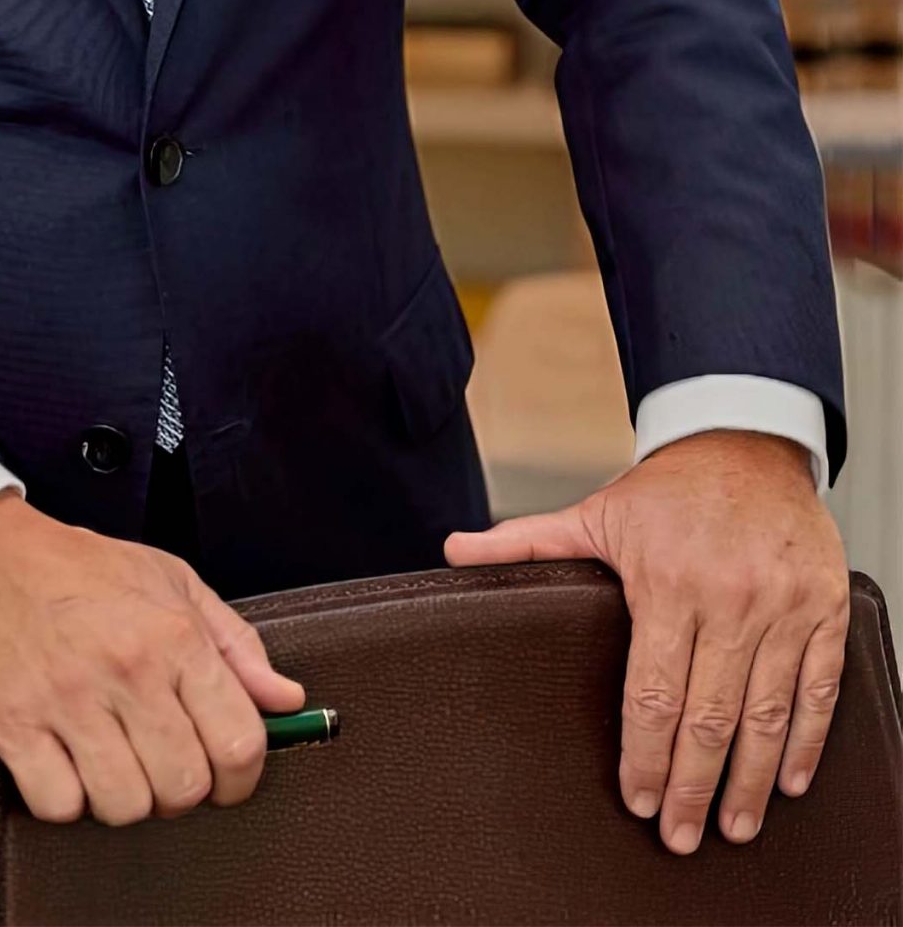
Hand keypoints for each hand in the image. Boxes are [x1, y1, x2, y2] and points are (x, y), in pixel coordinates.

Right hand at [0, 488, 305, 825]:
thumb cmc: (75, 566)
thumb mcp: (170, 580)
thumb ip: (235, 643)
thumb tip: (285, 698)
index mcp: (172, 634)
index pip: (239, 742)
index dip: (240, 775)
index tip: (226, 774)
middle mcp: (126, 668)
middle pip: (183, 786)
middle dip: (178, 789)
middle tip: (159, 762)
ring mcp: (67, 699)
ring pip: (124, 804)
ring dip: (121, 797)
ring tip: (110, 760)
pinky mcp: (13, 722)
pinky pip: (59, 805)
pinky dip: (65, 797)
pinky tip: (64, 761)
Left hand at [443, 430, 849, 854]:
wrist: (746, 441)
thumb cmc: (670, 489)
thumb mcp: (594, 514)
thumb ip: (526, 543)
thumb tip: (455, 552)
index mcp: (666, 580)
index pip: (652, 691)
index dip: (646, 756)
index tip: (638, 800)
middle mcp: (728, 598)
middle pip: (709, 717)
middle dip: (692, 788)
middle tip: (679, 836)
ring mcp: (782, 607)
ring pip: (766, 714)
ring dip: (750, 781)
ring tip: (733, 826)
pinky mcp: (823, 609)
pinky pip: (819, 689)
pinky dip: (807, 741)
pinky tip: (787, 779)